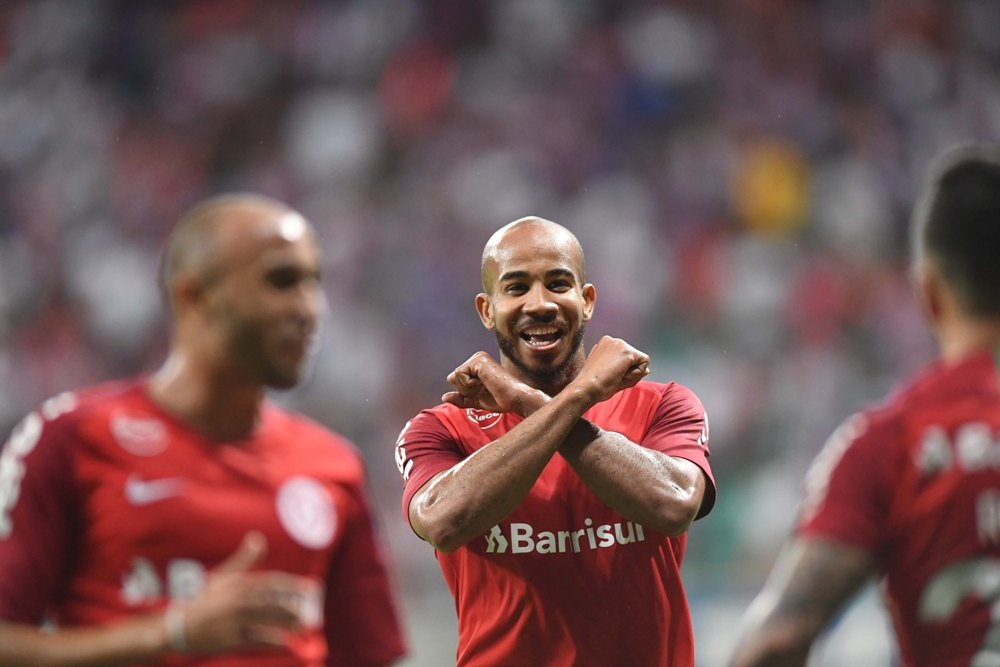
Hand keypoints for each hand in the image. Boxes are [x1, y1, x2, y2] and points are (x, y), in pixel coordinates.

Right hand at [170, 532, 320, 653]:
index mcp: (238, 584)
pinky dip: (271, 641)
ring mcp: (233, 622)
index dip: (293, 585)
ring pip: (266, 622)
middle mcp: (237, 602)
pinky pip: (255, 641)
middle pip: (273, 603)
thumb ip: (245, 559)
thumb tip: (258, 537)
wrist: (179, 627)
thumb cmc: (206, 600)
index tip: (312, 588)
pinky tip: (284, 642)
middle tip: (309, 611)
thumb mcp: (224, 576)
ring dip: (286, 624)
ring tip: (301, 625)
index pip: (272, 583)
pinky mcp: (229, 640)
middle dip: (293, 607)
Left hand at [442, 352, 547, 416]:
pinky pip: (459, 375)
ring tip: (486, 386)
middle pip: (452, 377)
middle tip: (484, 389)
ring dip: (468, 388)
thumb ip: (461, 399)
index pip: (455, 380)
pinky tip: (485, 383)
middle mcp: (477, 358)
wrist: (515, 399)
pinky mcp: (478, 360)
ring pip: (455, 376)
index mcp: (476, 365)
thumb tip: (443, 397)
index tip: (483, 392)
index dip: (465, 392)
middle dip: (465, 390)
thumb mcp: (476, 401)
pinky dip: (470, 385)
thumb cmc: (501, 400)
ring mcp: (478, 358)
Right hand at [568, 336, 649, 404]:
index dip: (622, 370)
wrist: (587, 387)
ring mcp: (620, 345)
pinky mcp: (627, 352)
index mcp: (605, 345)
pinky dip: (636, 373)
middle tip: (612, 377)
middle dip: (628, 370)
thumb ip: (630, 371)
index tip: (608, 375)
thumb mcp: (612, 375)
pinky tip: (621, 375)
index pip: (625, 356)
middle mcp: (612, 340)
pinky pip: (644, 363)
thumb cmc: (594, 384)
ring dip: (632, 372)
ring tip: (615, 376)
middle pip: (634, 357)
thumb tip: (647, 369)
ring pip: (640, 360)